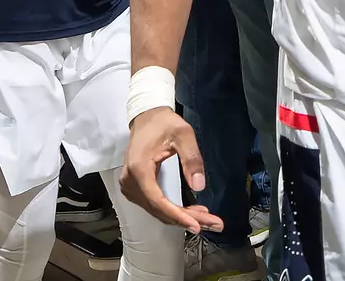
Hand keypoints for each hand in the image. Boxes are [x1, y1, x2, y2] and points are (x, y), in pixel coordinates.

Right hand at [121, 108, 224, 234]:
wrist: (146, 117)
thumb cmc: (164, 123)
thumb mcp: (184, 134)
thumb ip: (192, 158)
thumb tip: (199, 186)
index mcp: (139, 169)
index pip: (158, 200)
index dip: (178, 215)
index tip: (197, 225)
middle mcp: (130, 182)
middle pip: (159, 209)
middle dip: (187, 218)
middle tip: (214, 223)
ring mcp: (130, 187)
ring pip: (157, 209)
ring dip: (181, 216)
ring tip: (208, 219)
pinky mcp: (136, 188)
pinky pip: (154, 204)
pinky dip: (172, 210)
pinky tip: (191, 212)